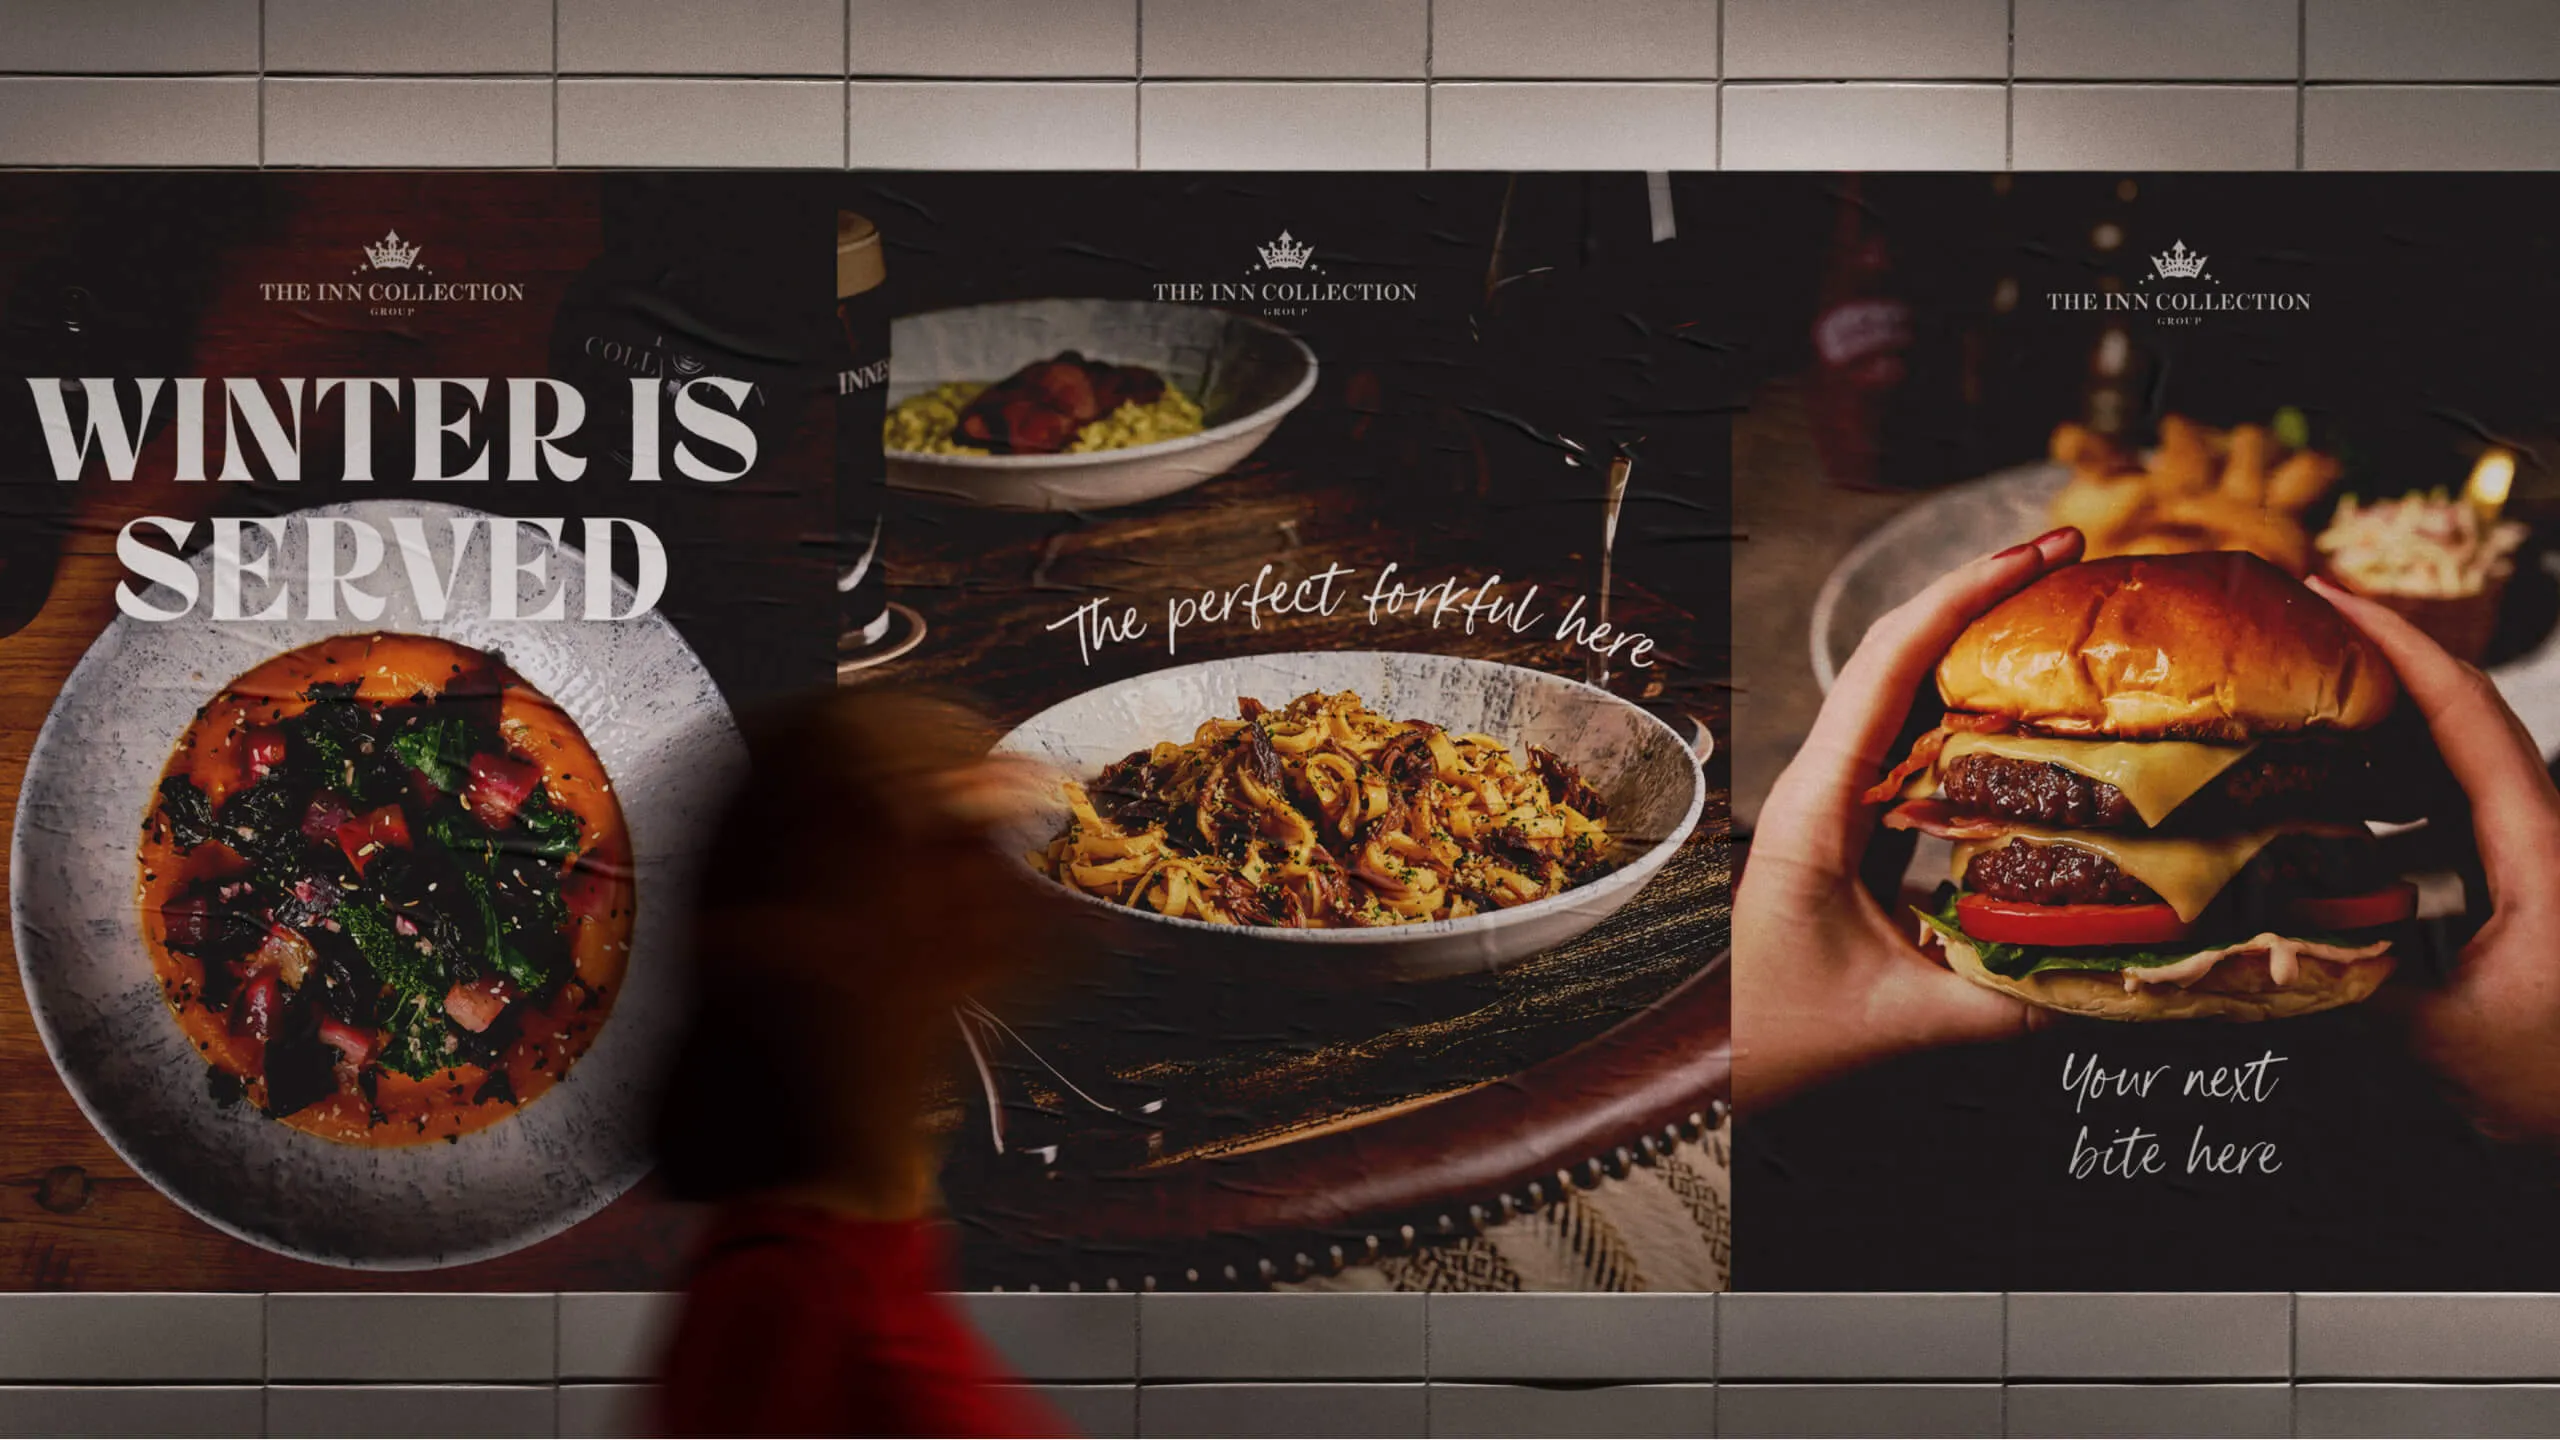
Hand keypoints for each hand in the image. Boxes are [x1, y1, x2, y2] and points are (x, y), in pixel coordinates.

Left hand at [1735, 527, 2084, 1110]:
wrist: (1728, 1075)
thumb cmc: (1786, 1045)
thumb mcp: (1909, 1021)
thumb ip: (2016, 1001)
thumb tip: (2125, 970)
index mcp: (1817, 807)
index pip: (1890, 667)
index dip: (1966, 596)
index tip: (2039, 553)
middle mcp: (1820, 788)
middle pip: (1900, 660)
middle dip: (1984, 601)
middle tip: (2075, 564)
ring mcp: (1834, 805)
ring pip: (1907, 700)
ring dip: (1980, 653)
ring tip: (2065, 617)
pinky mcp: (1853, 832)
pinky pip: (1916, 753)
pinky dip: (1974, 719)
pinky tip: (2035, 716)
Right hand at [2309, 576, 2559, 1144]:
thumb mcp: (2444, 1039)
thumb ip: (2346, 980)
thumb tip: (2244, 943)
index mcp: (2540, 848)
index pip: (2464, 713)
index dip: (2396, 644)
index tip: (2329, 595)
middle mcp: (2546, 835)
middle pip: (2462, 714)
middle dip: (2379, 659)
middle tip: (2290, 629)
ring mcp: (2538, 857)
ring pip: (2458, 758)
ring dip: (2381, 720)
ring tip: (2296, 700)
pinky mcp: (2527, 885)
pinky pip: (2455, 808)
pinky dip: (2391, 784)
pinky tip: (2334, 799)